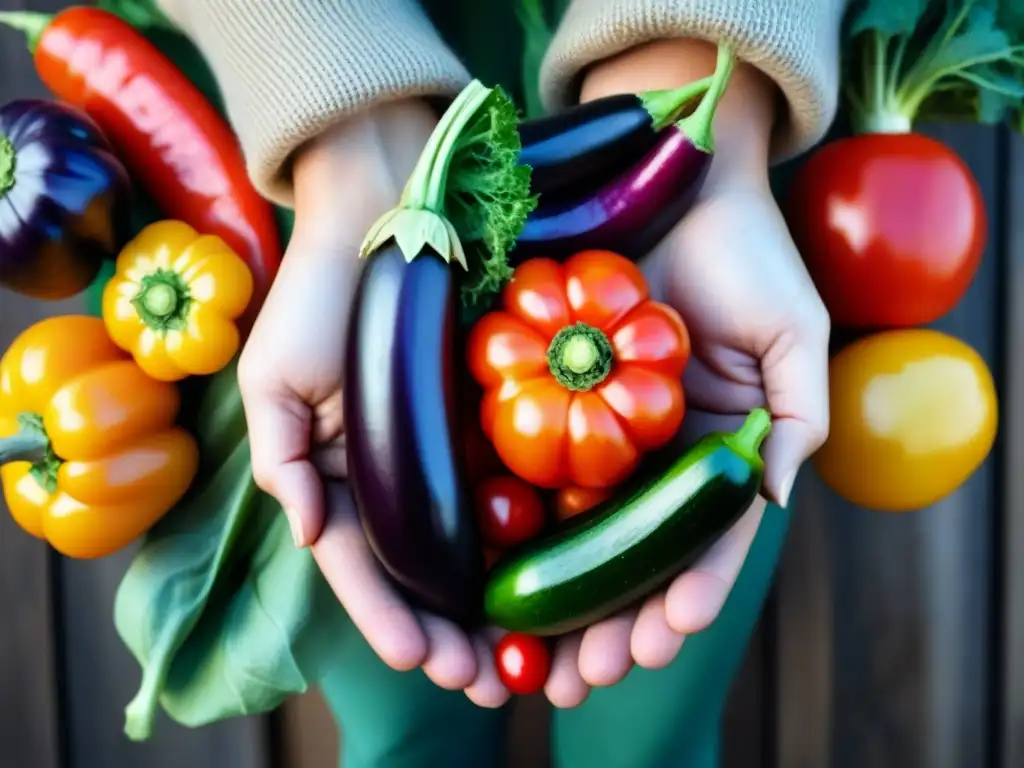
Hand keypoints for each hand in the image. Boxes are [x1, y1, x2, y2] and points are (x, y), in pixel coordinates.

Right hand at [238, 101, 509, 703]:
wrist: (391, 213)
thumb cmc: (322, 292)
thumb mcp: (275, 372)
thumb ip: (282, 454)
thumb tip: (307, 533)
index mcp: (344, 476)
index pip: (365, 566)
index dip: (389, 618)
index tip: (422, 661)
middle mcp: (402, 476)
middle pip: (426, 573)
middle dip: (451, 634)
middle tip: (487, 683)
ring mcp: (452, 451)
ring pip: (476, 546)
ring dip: (497, 608)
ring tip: (527, 660)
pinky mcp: (501, 417)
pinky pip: (517, 486)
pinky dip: (533, 537)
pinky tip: (561, 577)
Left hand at [536, 40, 829, 707]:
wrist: (674, 183)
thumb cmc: (748, 255)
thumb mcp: (794, 333)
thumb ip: (797, 419)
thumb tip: (774, 498)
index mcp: (707, 452)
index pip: (699, 541)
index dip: (686, 592)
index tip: (669, 633)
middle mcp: (647, 452)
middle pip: (626, 552)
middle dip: (609, 618)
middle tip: (585, 675)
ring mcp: (591, 426)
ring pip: (569, 526)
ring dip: (552, 595)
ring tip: (535, 657)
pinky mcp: (536, 390)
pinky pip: (518, 458)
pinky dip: (505, 516)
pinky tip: (486, 567)